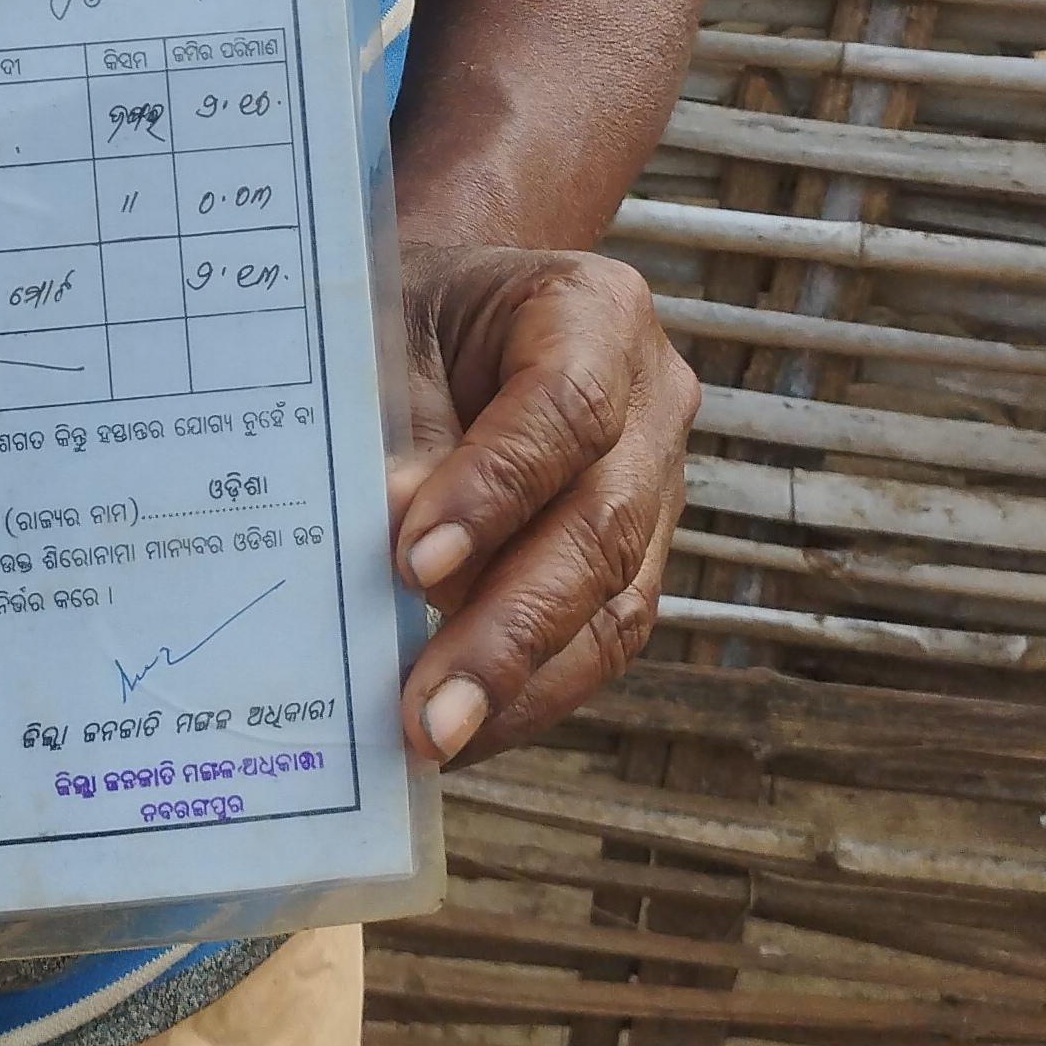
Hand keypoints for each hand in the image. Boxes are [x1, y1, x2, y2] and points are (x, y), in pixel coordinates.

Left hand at [387, 243, 696, 768]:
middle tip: (431, 713)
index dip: (496, 491)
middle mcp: (651, 401)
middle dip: (510, 630)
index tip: (413, 564)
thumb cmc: (413, 309)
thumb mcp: (390, 327)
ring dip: (522, 684)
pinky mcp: (636, 556)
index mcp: (597, 311)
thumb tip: (399, 551)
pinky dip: (530, 689)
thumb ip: (400, 427)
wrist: (451, 306)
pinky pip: (600, 636)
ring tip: (438, 739)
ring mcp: (655, 485)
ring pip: (615, 602)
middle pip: (600, 526)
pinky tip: (464, 727)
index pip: (566, 408)